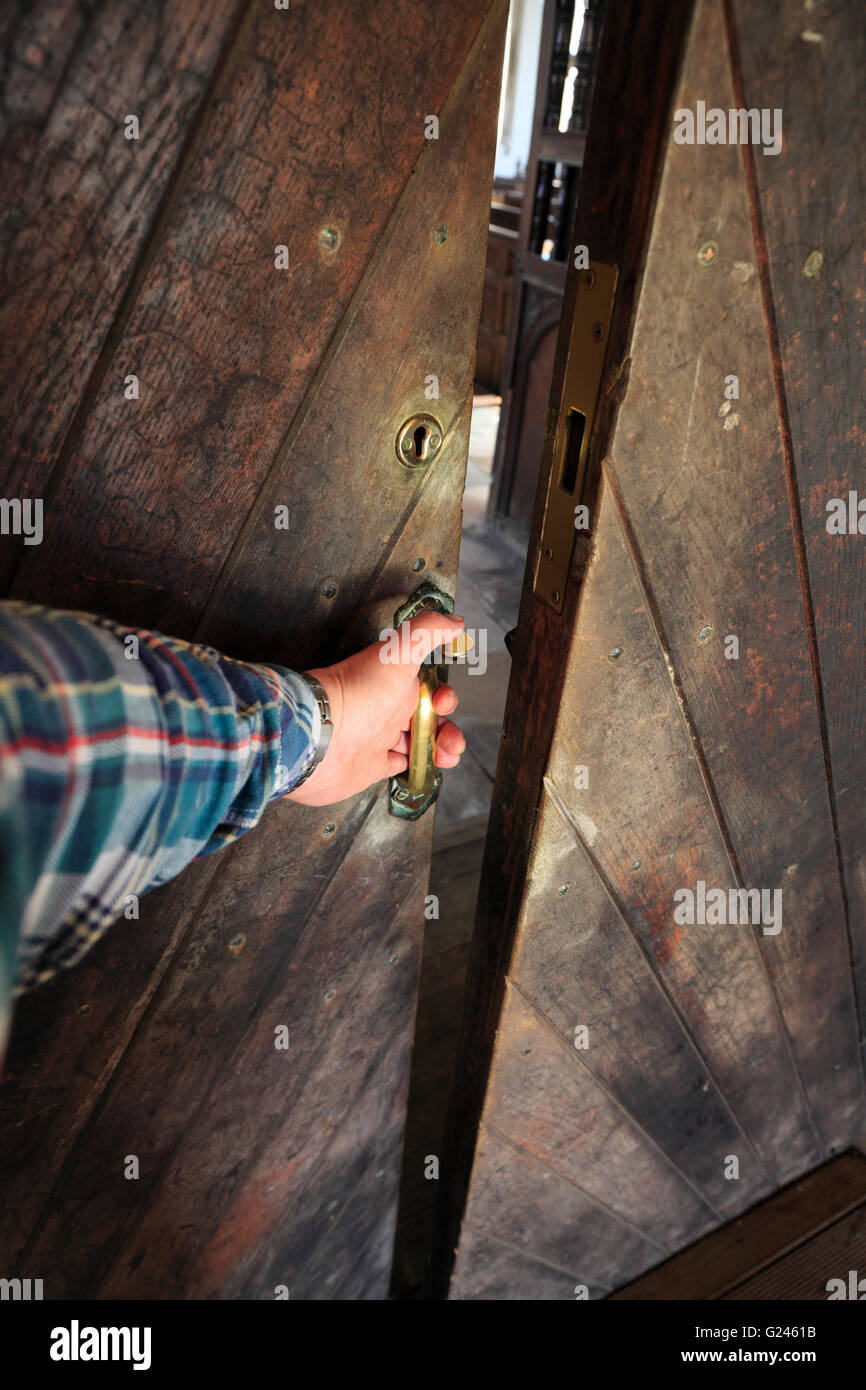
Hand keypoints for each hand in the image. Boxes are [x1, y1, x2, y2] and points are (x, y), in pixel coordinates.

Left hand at [286, 611, 466, 806]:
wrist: (320, 737)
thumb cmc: (356, 693)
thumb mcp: (397, 654)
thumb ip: (427, 631)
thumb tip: (455, 620)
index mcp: (394, 684)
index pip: (428, 689)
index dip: (444, 697)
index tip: (444, 703)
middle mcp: (386, 709)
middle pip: (427, 719)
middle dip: (446, 729)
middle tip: (449, 739)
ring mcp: (378, 738)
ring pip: (418, 744)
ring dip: (438, 750)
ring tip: (446, 757)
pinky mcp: (371, 765)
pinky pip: (400, 767)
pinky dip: (417, 768)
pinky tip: (425, 769)